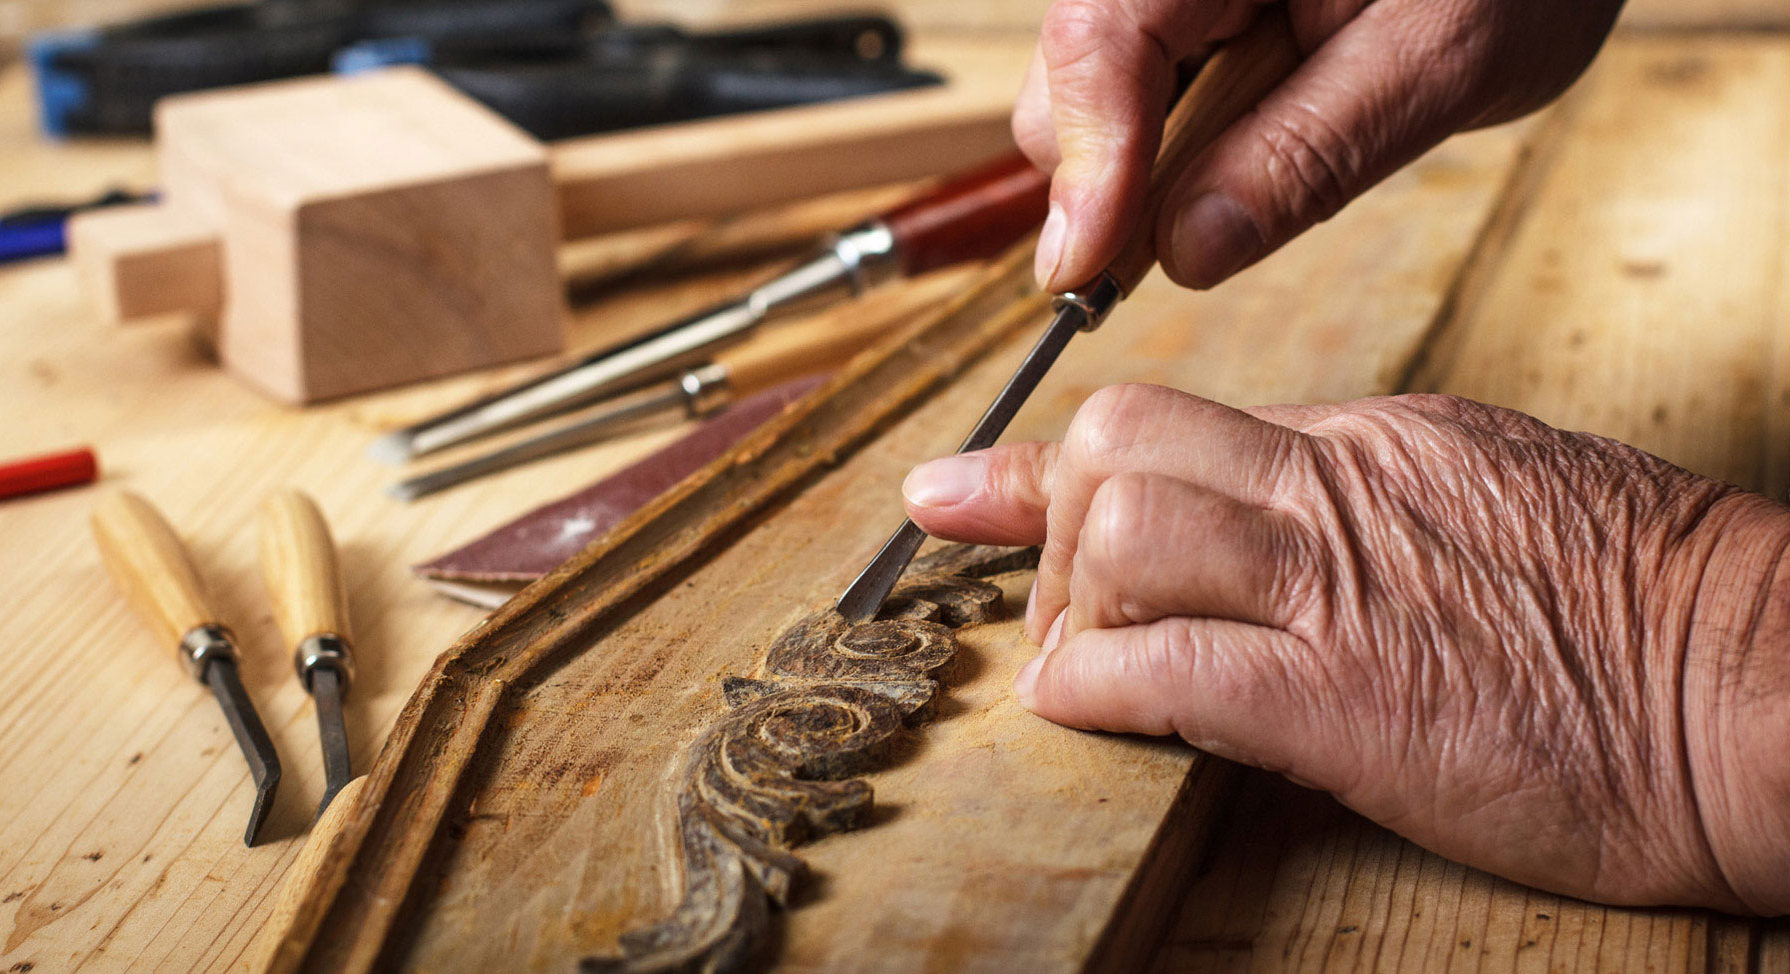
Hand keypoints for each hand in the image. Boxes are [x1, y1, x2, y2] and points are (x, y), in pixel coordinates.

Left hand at [902, 385, 1789, 912]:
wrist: (1759, 693)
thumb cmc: (1641, 618)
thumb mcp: (1488, 503)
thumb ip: (1357, 504)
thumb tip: (1255, 530)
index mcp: (1372, 441)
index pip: (1167, 418)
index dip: (1045, 467)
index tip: (957, 490)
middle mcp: (1339, 489)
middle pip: (1119, 447)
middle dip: (1049, 531)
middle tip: (1056, 614)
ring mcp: (1337, 588)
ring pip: (1121, 532)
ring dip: (1066, 609)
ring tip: (1085, 666)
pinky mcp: (1342, 699)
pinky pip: (1159, 668)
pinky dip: (1093, 690)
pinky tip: (1090, 715)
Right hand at [1014, 0, 1622, 289]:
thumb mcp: (1443, 58)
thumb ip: (1309, 154)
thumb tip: (1185, 252)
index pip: (1099, 42)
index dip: (1087, 170)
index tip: (1086, 276)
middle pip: (1071, 74)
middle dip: (1109, 175)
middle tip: (1177, 253)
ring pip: (1094, 88)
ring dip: (1147, 163)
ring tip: (1248, 183)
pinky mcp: (1194, 13)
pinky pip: (1144, 85)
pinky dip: (1177, 141)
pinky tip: (1246, 150)